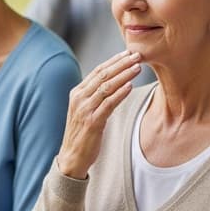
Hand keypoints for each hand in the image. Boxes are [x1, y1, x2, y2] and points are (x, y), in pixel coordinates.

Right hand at [56, 50, 141, 178]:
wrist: (72, 157)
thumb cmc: (82, 133)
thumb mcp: (85, 110)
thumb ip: (94, 95)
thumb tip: (113, 81)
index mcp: (77, 93)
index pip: (97, 70)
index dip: (114, 60)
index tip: (128, 53)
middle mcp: (79, 98)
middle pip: (103, 75)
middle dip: (121, 64)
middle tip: (136, 55)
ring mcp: (84, 110)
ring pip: (106, 87)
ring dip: (124, 75)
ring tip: (137, 67)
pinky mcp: (92, 122)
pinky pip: (108, 104)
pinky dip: (120, 94)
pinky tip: (130, 86)